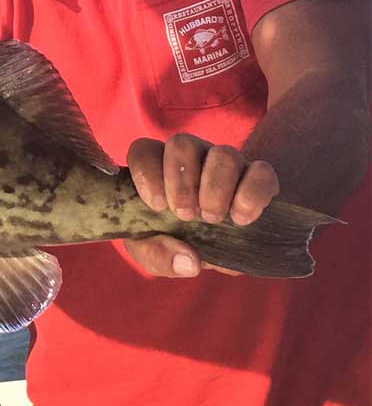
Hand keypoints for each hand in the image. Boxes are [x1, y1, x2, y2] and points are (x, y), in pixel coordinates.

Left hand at [124, 134, 279, 277]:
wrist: (221, 244)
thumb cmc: (176, 240)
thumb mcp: (155, 252)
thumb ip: (157, 254)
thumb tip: (188, 261)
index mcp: (157, 167)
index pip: (143, 150)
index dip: (147, 173)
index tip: (157, 205)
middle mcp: (190, 157)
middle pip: (182, 144)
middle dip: (182, 182)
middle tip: (186, 215)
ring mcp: (225, 163)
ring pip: (223, 154)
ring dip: (216, 188)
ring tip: (212, 218)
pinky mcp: (259, 176)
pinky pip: (261, 172)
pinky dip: (252, 195)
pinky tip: (242, 219)